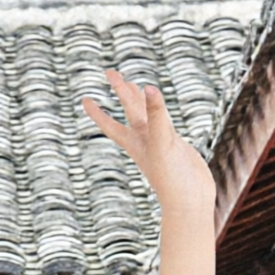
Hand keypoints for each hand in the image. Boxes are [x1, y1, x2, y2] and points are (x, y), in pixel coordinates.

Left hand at [83, 68, 216, 226]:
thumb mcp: (161, 144)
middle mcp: (145, 141)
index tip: (84, 99)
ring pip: (146, 116)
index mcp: (135, 143)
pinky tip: (159, 110)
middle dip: (120, 92)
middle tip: (110, 72)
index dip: (97, 113)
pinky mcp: (175, 146)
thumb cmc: (172, 179)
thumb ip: (156, 116)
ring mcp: (160, 143)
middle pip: (129, 111)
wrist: (190, 202)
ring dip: (139, 101)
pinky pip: (163, 124)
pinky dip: (160, 113)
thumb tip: (148, 88)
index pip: (111, 124)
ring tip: (133, 85)